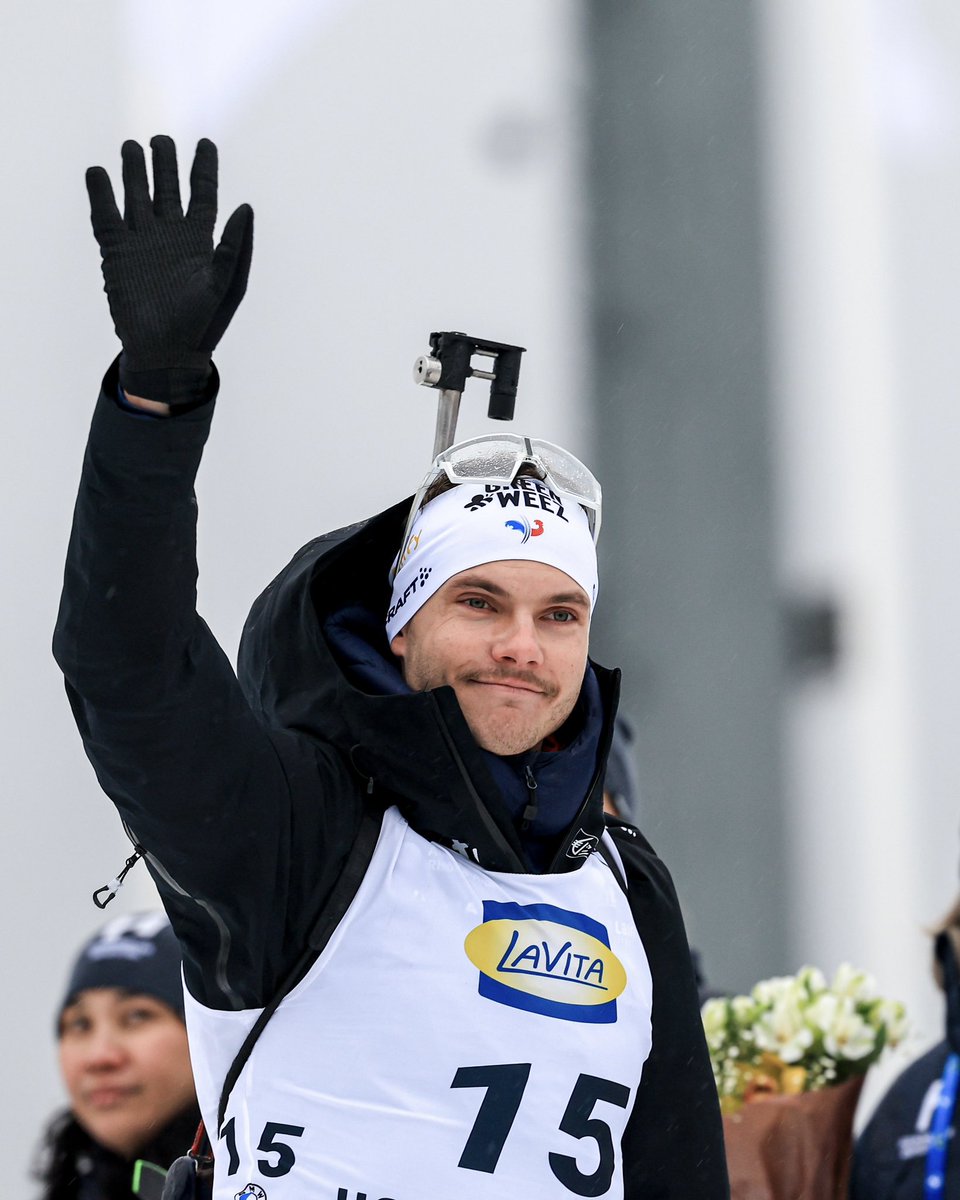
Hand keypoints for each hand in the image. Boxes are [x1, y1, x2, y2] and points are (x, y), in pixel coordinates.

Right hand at [86, 135, 253, 407]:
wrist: (167, 353)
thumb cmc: (204, 325)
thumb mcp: (227, 286)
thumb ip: (235, 246)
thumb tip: (246, 207)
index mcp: (201, 240)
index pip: (204, 194)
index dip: (204, 168)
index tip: (205, 143)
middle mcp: (171, 236)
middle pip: (167, 188)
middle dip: (165, 162)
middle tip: (161, 140)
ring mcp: (143, 242)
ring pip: (137, 195)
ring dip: (134, 171)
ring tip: (132, 148)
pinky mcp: (117, 253)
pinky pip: (106, 216)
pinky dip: (101, 194)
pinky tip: (98, 173)